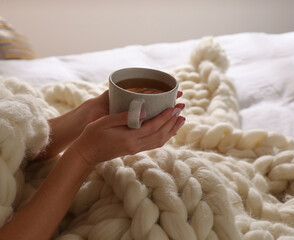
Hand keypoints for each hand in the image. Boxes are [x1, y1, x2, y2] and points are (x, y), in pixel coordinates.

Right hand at [68, 103, 184, 165]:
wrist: (87, 153)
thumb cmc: (92, 135)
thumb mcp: (105, 122)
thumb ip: (124, 117)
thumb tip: (143, 111)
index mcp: (129, 138)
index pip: (153, 127)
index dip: (166, 117)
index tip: (174, 107)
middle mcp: (135, 145)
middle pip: (160, 134)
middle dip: (172, 122)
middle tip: (181, 110)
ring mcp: (135, 149)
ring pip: (160, 141)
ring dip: (171, 130)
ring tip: (181, 120)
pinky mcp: (134, 150)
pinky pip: (154, 144)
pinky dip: (164, 136)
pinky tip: (168, 130)